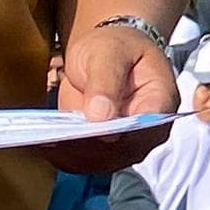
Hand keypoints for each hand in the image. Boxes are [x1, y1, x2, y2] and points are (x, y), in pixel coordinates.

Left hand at [52, 20, 179, 174]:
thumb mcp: (109, 52)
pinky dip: (63, 155)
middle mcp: (149, 129)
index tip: (91, 124)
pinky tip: (47, 143)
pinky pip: (83, 162)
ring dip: (73, 152)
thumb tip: (100, 116)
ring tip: (48, 137)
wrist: (105, 55)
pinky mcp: (104, 151)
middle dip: (89, 144)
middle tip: (59, 133)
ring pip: (100, 161)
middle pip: (122, 150)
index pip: (148, 126)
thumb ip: (106, 82)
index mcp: (161, 100)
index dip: (120, 131)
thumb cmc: (115, 47)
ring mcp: (127, 143)